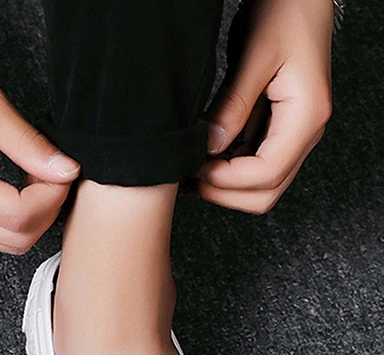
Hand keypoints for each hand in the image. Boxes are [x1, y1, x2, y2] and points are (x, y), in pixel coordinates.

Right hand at [0, 46, 79, 252]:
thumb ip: (28, 144)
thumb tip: (65, 171)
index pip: (17, 214)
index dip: (51, 197)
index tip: (62, 170)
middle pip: (15, 237)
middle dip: (46, 210)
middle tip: (53, 173)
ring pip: (7, 243)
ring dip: (33, 217)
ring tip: (34, 178)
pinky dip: (16, 219)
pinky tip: (18, 188)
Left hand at [194, 0, 333, 213]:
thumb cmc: (286, 11)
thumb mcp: (255, 54)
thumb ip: (234, 104)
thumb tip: (211, 147)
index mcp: (307, 116)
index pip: (268, 173)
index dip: (228, 180)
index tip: (197, 169)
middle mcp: (306, 131)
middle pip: (267, 192)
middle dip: (226, 193)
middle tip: (191, 176)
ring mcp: (293, 133)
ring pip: (261, 185)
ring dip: (225, 185)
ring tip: (193, 167)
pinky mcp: (279, 129)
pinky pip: (254, 165)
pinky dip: (229, 169)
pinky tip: (205, 156)